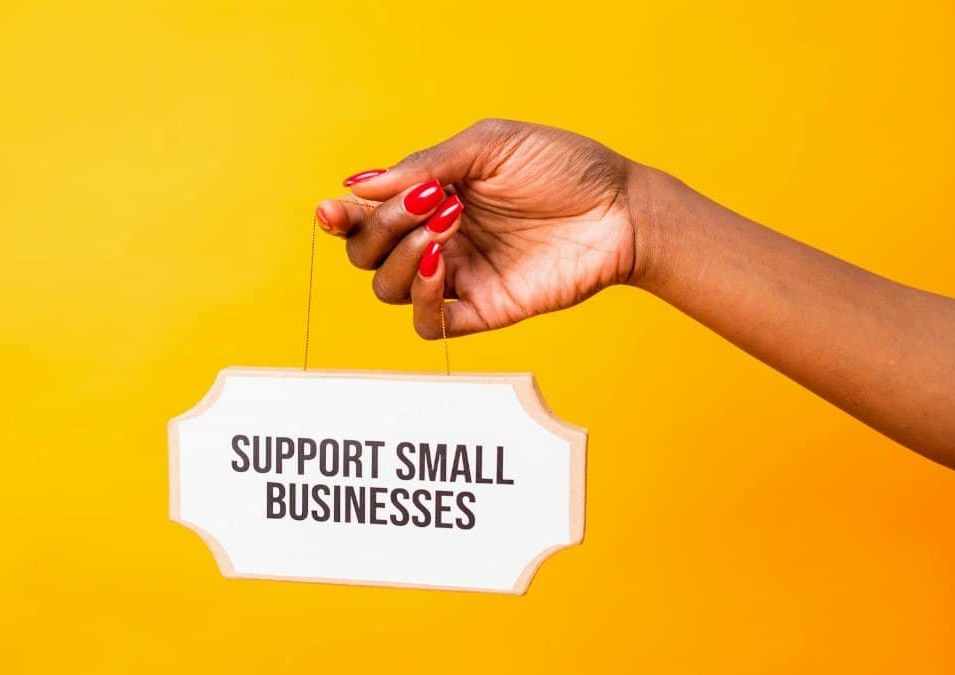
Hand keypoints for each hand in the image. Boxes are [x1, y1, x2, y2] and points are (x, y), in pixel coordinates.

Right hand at [316, 119, 639, 337]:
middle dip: (380, 228)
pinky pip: (428, 324)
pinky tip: (445, 263)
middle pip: (365, 254)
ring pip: (387, 289)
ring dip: (402, 256)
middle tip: (428, 203)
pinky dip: (423, 297)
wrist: (621, 208)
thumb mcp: (488, 145)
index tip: (333, 209)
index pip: (364, 216)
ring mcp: (457, 277)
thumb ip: (423, 165)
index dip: (340, 216)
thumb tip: (357, 186)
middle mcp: (435, 239)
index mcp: (430, 198)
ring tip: (446, 226)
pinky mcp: (482, 310)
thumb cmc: (562, 167)